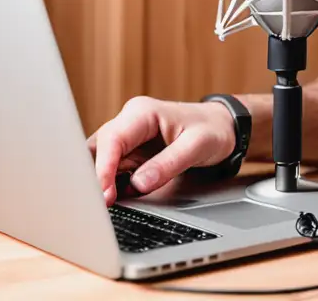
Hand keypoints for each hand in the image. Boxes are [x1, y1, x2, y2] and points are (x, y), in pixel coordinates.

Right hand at [87, 96, 235, 205]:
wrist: (222, 127)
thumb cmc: (212, 130)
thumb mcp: (198, 146)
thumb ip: (169, 164)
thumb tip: (139, 184)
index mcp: (142, 112)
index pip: (112, 140)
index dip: (103, 169)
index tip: (104, 194)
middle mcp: (128, 122)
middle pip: (96, 150)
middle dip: (94, 178)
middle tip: (99, 206)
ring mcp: (126, 138)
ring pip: (98, 161)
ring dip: (99, 183)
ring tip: (106, 205)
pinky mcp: (128, 153)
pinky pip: (110, 170)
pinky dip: (109, 185)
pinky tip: (114, 199)